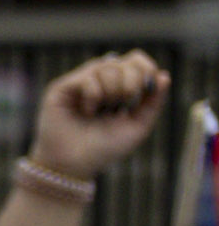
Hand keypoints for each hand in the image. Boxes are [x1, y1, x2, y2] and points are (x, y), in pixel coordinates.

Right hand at [32, 51, 173, 184]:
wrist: (75, 165)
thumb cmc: (104, 148)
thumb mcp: (138, 126)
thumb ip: (153, 102)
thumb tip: (163, 75)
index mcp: (118, 87)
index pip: (136, 61)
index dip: (145, 69)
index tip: (145, 90)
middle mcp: (99, 81)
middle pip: (126, 62)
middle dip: (131, 83)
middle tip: (122, 104)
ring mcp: (80, 82)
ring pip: (107, 66)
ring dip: (112, 91)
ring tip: (101, 111)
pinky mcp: (62, 87)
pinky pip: (88, 78)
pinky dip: (94, 96)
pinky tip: (86, 112)